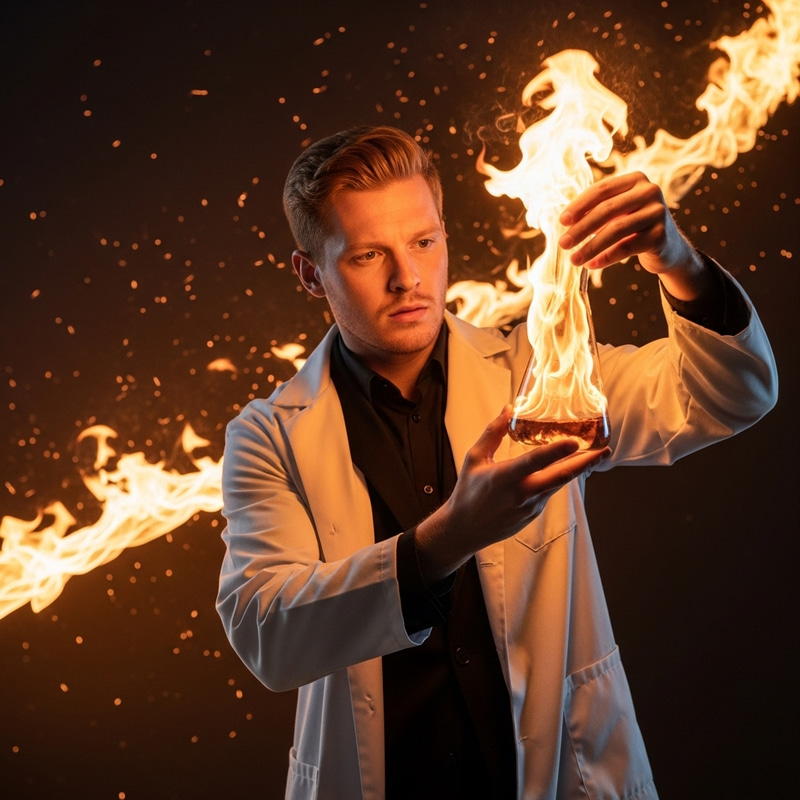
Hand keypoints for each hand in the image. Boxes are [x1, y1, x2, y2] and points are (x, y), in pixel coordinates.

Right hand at [414, 406, 609, 582]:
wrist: (464, 530)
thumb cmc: (467, 492)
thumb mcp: (474, 458)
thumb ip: (493, 433)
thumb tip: (509, 409)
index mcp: (504, 477)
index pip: (534, 462)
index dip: (556, 452)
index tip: (574, 441)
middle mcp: (521, 493)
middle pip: (560, 477)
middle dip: (585, 463)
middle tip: (605, 451)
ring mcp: (530, 506)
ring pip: (558, 484)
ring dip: (576, 469)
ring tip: (594, 455)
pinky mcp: (534, 514)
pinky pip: (550, 492)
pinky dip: (559, 479)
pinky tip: (567, 468)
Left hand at [558, 172, 711, 300]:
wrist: (668, 246)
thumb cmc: (633, 226)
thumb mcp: (617, 213)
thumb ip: (595, 210)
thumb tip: (564, 222)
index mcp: (636, 179)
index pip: (601, 189)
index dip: (579, 205)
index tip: (562, 221)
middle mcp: (650, 191)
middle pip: (607, 209)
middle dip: (581, 228)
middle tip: (562, 244)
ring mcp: (658, 212)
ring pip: (616, 230)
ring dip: (590, 247)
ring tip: (574, 260)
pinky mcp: (661, 235)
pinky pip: (626, 247)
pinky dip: (606, 258)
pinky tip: (591, 265)